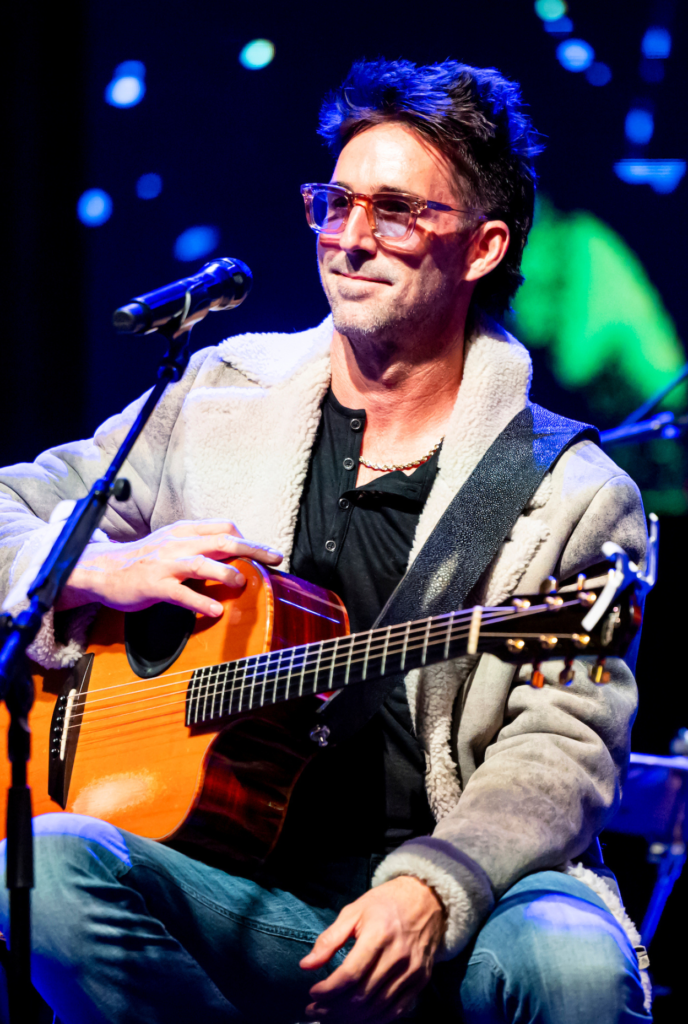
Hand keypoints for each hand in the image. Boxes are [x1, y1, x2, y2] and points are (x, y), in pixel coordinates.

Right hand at [56, 519, 282, 617]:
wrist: (103, 570)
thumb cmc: (145, 559)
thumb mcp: (174, 543)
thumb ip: (200, 545)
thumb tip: (235, 552)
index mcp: (184, 531)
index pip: (224, 526)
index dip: (248, 538)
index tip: (264, 552)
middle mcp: (177, 542)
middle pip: (222, 540)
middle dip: (253, 549)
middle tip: (275, 559)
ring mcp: (165, 563)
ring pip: (202, 563)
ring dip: (227, 572)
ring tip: (243, 583)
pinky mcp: (153, 585)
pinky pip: (180, 593)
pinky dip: (199, 602)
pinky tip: (215, 611)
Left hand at [300, 876, 444, 1022]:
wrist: (426, 899)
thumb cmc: (385, 903)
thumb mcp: (354, 911)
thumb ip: (329, 939)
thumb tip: (306, 965)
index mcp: (378, 934)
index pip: (350, 974)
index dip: (328, 990)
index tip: (313, 992)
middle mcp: (398, 956)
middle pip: (361, 995)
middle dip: (333, 1008)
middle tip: (315, 1009)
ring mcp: (412, 971)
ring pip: (377, 1007)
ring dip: (350, 1018)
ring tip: (330, 1016)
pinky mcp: (421, 981)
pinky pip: (396, 1010)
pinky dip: (375, 1019)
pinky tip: (357, 1018)